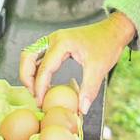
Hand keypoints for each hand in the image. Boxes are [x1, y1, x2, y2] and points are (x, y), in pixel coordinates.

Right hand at [19, 12, 136, 112]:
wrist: (113, 31)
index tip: (40, 102)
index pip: (44, 68)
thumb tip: (82, 109)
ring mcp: (54, 40)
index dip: (40, 87)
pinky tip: (43, 82)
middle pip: (27, 56)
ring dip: (29, 72)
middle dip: (26, 77)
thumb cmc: (107, 44)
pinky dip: (36, 68)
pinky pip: (39, 55)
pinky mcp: (57, 44)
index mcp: (62, 43)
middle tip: (33, 95)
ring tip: (35, 90)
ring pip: (30, 55)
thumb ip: (89, 89)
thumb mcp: (99, 68)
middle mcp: (54, 39)